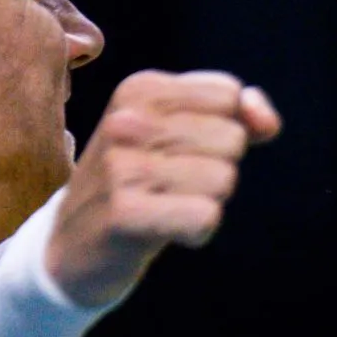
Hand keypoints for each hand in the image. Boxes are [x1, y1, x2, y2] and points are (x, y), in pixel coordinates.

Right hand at [44, 70, 281, 308]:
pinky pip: (206, 215)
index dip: (223, 132)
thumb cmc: (139, 185)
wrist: (70, 247)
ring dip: (206, 204)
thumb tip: (267, 121)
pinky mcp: (125, 213)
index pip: (230, 96)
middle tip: (171, 187)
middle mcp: (126, 120)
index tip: (181, 152)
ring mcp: (121, 166)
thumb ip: (237, 116)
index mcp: (140, 89)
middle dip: (216, 171)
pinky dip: (198, 231)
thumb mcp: (180, 136)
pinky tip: (167, 232)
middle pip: (232, 139)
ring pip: (223, 178)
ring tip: (165, 209)